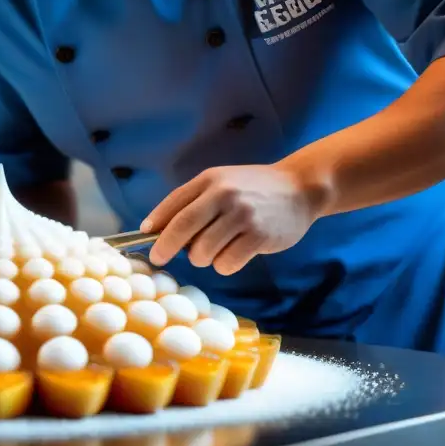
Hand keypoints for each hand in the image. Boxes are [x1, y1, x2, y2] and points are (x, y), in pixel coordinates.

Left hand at [140, 163, 324, 274]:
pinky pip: (226, 264)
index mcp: (210, 180)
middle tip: (159, 258)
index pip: (175, 204)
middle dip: (166, 247)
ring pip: (203, 251)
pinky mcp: (258, 237)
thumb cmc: (253, 189)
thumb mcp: (221, 183)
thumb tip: (156, 229)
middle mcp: (224, 195)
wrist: (300, 188)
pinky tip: (234, 254)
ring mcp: (242, 216)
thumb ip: (192, 201)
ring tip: (215, 248)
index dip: (156, 223)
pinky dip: (224, 266)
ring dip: (202, 258)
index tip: (144, 238)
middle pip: (183, 228)